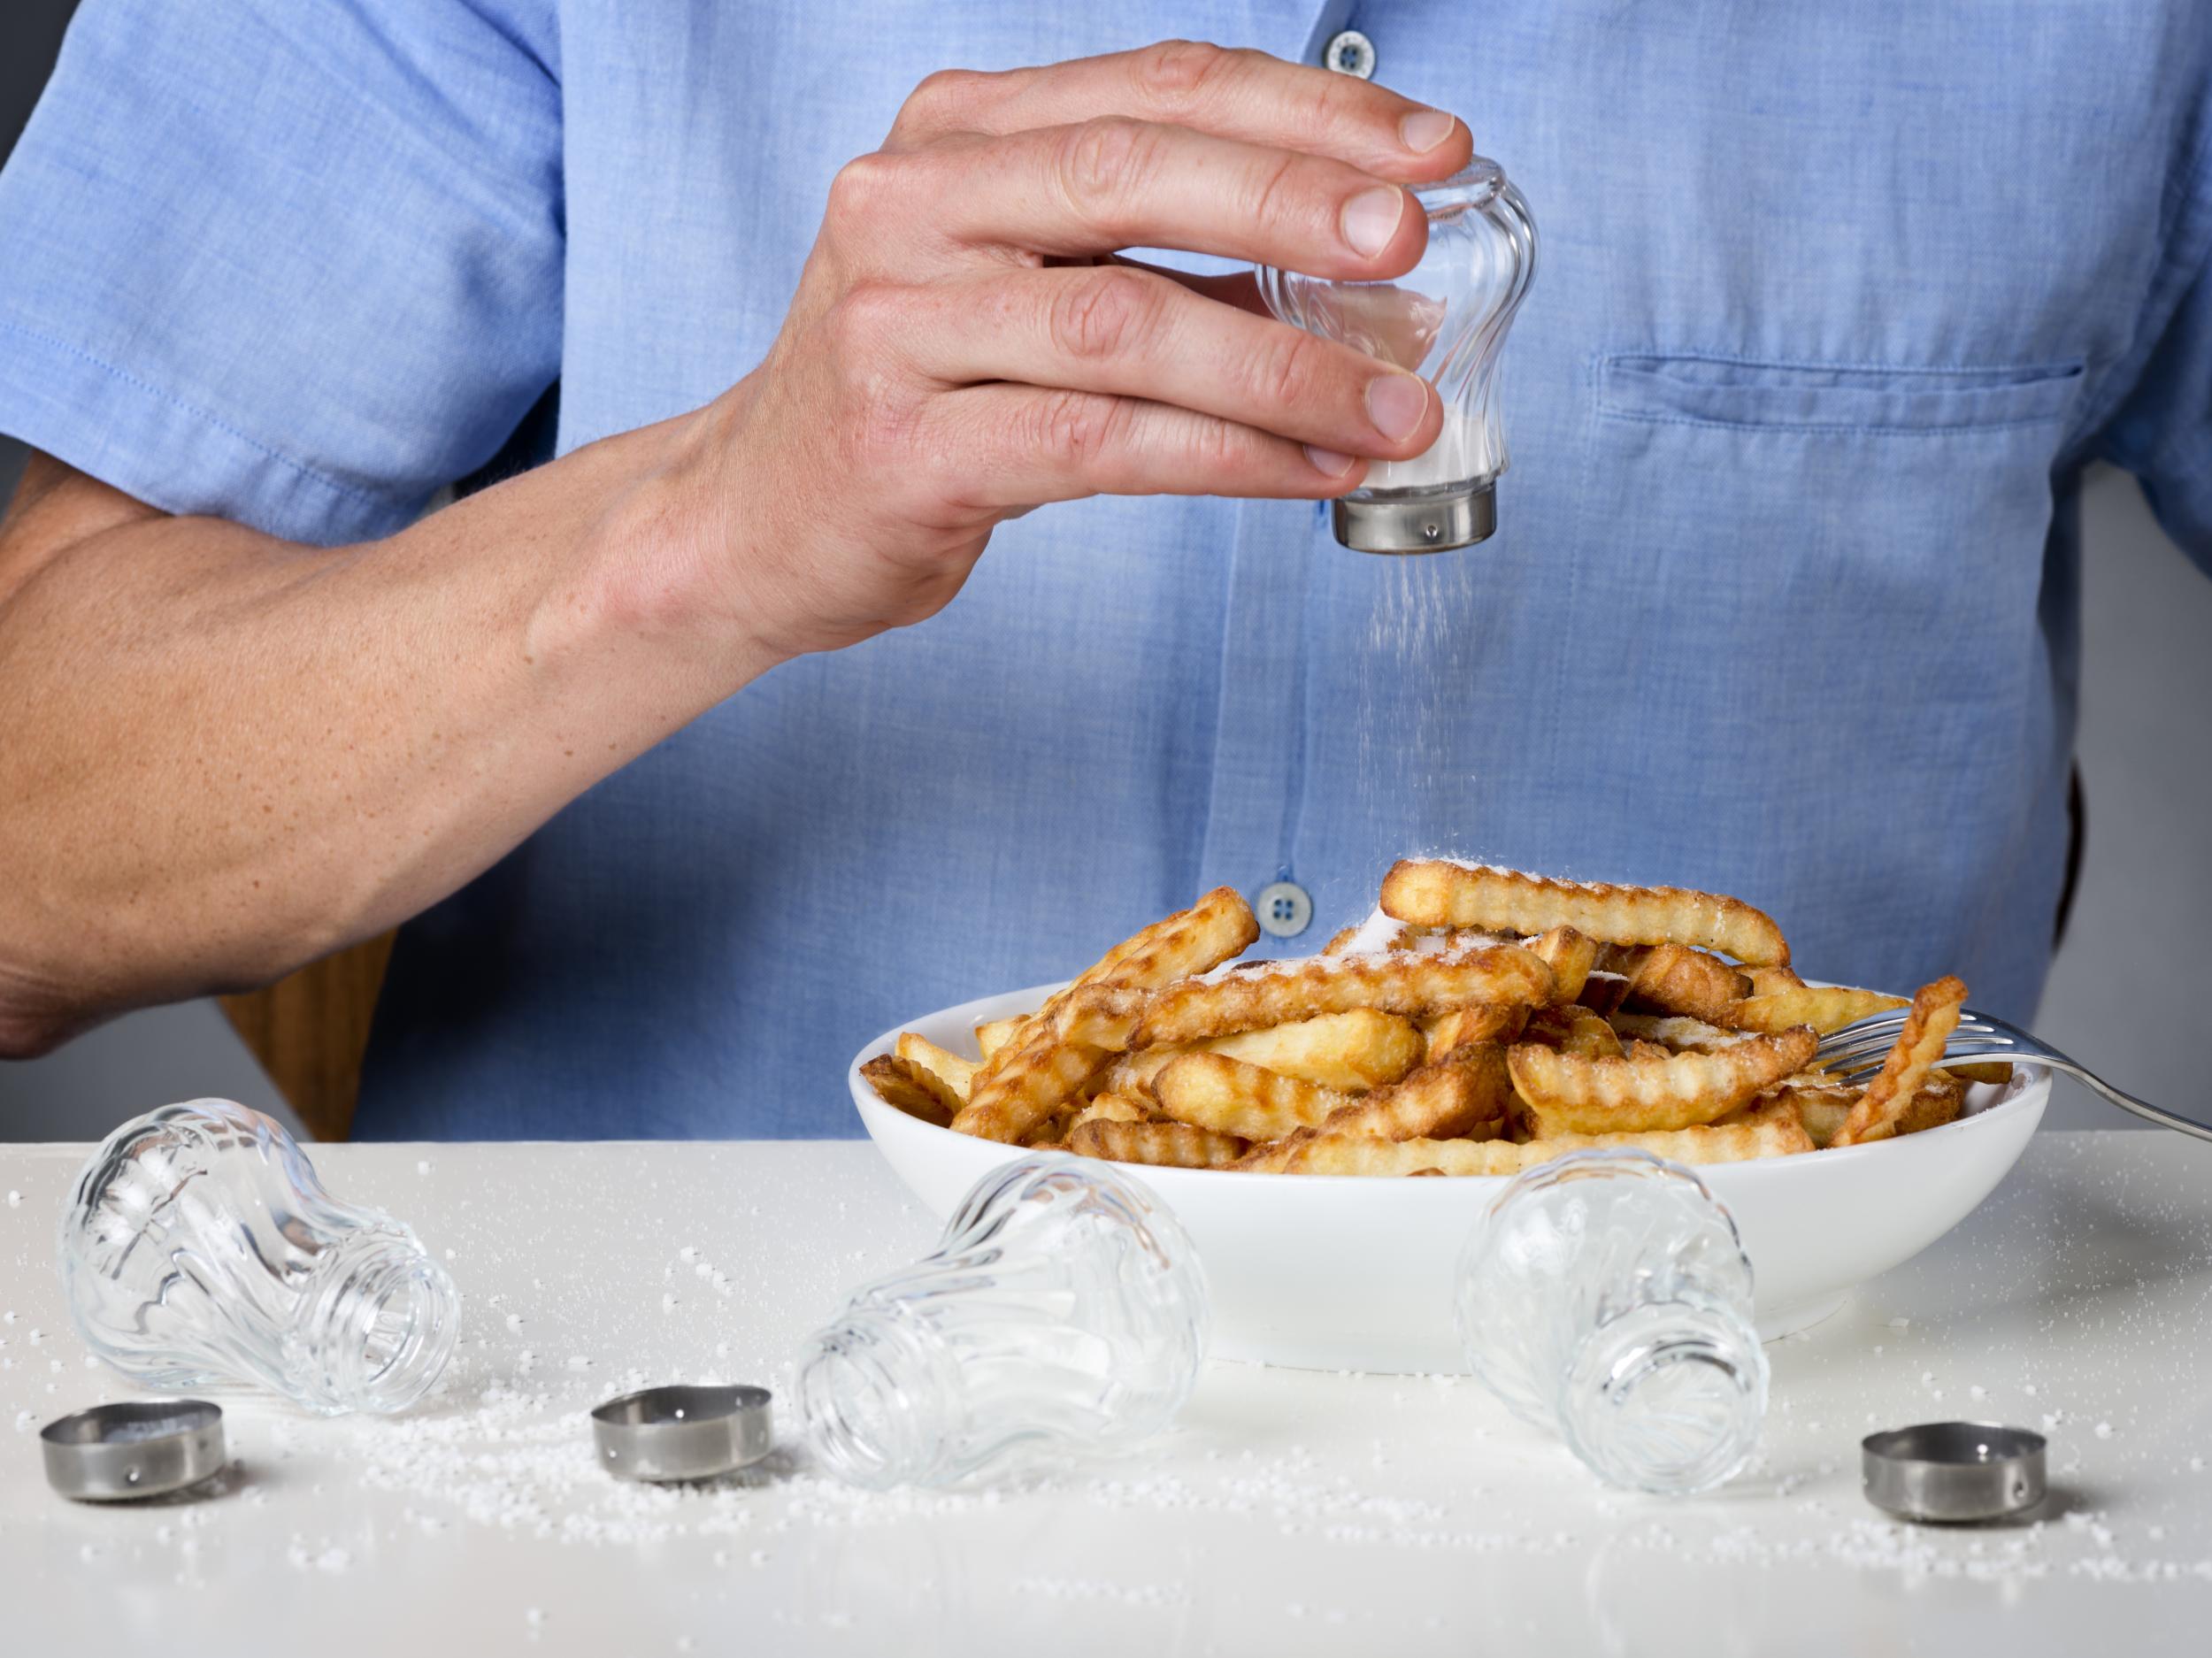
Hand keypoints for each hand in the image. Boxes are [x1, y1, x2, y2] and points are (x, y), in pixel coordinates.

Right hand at [667, 41, 1471, 660]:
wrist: (755, 517)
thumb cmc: (916, 397)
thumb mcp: (1025, 288)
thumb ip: (1164, 261)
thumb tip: (1364, 279)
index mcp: (956, 136)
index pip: (1154, 89)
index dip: (1304, 115)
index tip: (1430, 150)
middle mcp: (911, 203)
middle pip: (1132, 170)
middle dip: (1294, 200)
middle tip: (1414, 240)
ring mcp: (894, 322)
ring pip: (1124, 322)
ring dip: (1284, 365)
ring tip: (1396, 407)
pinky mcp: (902, 447)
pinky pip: (1097, 444)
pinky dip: (1223, 456)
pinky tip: (1308, 471)